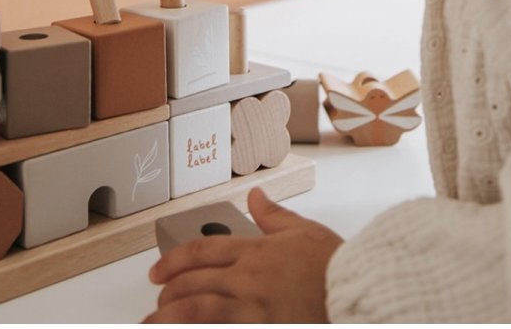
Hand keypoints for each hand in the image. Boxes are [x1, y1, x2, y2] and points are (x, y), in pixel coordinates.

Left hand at [145, 188, 342, 322]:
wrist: (358, 290)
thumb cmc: (333, 265)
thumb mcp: (303, 230)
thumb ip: (273, 214)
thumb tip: (255, 195)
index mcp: (256, 250)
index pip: (202, 250)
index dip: (173, 260)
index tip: (157, 271)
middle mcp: (249, 278)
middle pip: (194, 282)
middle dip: (169, 291)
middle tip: (158, 299)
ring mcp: (254, 309)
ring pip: (199, 311)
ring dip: (170, 317)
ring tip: (152, 322)